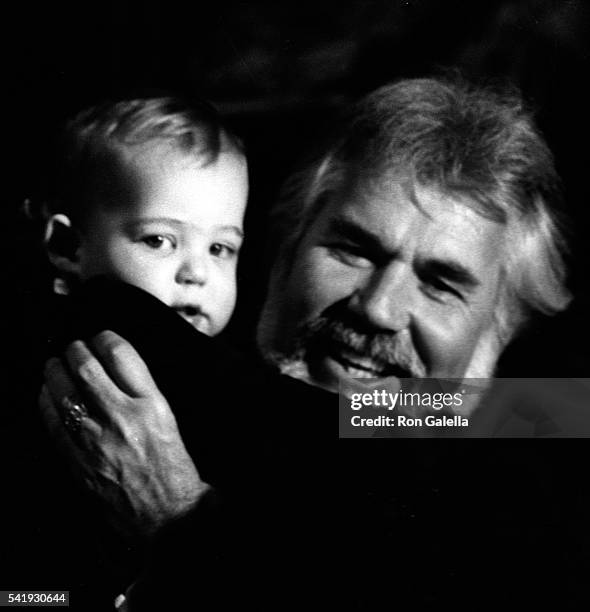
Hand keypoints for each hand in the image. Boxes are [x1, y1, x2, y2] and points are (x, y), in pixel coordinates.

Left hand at [39, 330, 208, 539]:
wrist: (165, 513)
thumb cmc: (172, 465)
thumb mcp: (169, 418)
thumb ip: (143, 390)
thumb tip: (114, 363)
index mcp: (152, 405)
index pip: (121, 355)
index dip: (105, 338)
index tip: (101, 337)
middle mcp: (123, 417)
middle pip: (87, 367)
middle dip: (75, 349)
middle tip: (73, 346)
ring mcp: (96, 439)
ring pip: (64, 389)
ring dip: (54, 370)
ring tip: (55, 364)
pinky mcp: (77, 459)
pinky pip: (51, 420)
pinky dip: (45, 400)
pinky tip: (46, 392)